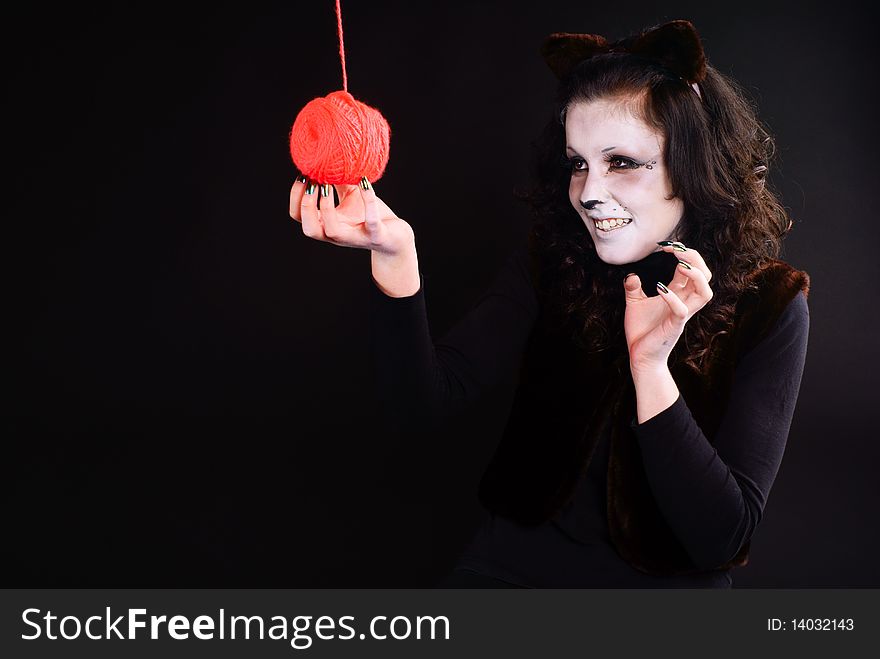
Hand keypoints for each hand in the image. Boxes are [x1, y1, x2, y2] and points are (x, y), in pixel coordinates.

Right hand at [289, 176, 413, 255]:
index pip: (299, 216)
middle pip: (309, 229)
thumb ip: (334, 182)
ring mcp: (356, 237)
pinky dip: (368, 200)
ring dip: (326, 207)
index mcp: (326, 224)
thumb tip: (322, 157)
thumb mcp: (348, 196)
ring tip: (327, 185)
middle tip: (312, 183)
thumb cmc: (368, 215)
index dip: (296, 197)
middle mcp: (337, 235)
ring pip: (332, 231)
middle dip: (305, 205)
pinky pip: (371, 220)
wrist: (395, 236)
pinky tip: (364, 181)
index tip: (303, 175)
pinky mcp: (376, 235)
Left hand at [623, 242, 713, 372]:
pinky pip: (681, 310)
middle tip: (676, 249)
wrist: (639, 356)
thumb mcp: (635, 304)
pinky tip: (659, 288)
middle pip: (705, 276)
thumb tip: (631, 274)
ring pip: (705, 293)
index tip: (666, 246)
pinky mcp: (675, 326)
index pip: (691, 269)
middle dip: (695, 259)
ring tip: (679, 264)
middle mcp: (685, 302)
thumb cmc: (642, 331)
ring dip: (695, 276)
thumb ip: (634, 288)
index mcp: (678, 295)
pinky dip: (672, 297)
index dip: (683, 254)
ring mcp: (682, 314)